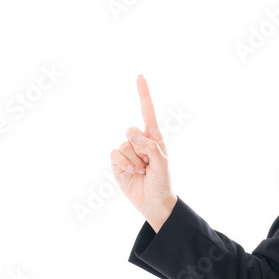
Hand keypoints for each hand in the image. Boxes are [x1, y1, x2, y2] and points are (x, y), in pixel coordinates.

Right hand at [110, 74, 175, 227]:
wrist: (153, 202)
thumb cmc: (163, 182)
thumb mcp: (163, 163)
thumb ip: (151, 147)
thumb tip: (135, 136)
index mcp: (154, 137)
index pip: (148, 112)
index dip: (143, 94)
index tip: (140, 76)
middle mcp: (140, 141)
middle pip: (131, 130)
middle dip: (140, 146)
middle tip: (148, 162)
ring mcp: (127, 151)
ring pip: (124, 145)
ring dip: (134, 160)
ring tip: (142, 170)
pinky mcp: (117, 162)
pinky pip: (115, 154)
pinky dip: (124, 164)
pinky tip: (132, 172)